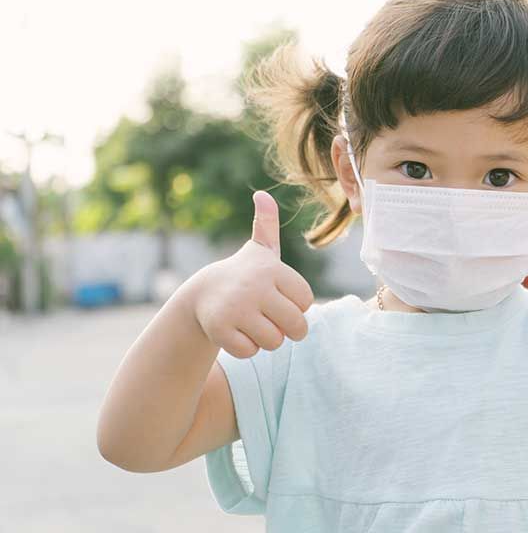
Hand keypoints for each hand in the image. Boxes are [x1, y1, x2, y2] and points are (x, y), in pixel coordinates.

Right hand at [191, 190, 313, 357]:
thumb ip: (268, 224)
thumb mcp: (260, 250)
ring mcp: (236, 308)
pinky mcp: (220, 329)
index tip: (277, 296)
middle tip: (269, 318)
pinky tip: (235, 331)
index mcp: (271, 268)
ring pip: (274, 342)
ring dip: (266, 339)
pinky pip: (250, 352)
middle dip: (286, 329)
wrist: (202, 294)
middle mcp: (255, 286)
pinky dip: (245, 348)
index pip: (306, 301)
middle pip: (296, 326)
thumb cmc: (244, 275)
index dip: (295, 305)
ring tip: (251, 322)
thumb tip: (262, 194)